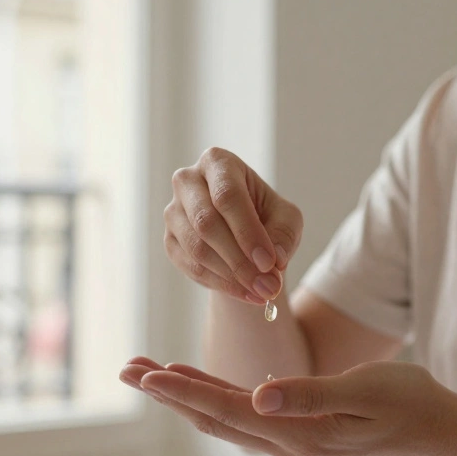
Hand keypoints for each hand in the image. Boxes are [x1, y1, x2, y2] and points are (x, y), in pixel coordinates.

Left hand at [119, 356, 455, 455]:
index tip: (147, 375)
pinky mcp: (295, 426)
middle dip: (167, 392)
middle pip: (211, 416)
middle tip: (125, 368)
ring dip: (182, 392)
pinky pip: (240, 412)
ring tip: (145, 370)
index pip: (228, 410)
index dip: (186, 390)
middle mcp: (285, 442)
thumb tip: (258, 396)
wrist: (431, 423)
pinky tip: (193, 379)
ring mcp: (289, 437)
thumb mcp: (361, 390)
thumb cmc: (402, 400)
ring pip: (221, 415)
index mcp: (298, 434)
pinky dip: (210, 393)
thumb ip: (309, 395)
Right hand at [164, 147, 302, 304]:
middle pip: (206, 222)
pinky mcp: (170, 240)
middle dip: (240, 260)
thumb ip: (284, 234)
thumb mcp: (287, 218)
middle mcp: (188, 181)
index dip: (248, 231)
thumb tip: (274, 261)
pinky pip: (191, 266)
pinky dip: (221, 284)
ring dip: (232, 276)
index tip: (270, 263)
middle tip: (268, 287)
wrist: (244, 234)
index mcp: (218, 162)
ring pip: (197, 248)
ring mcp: (173, 211)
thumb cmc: (267, 216)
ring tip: (262, 292)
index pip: (227, 195)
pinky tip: (246, 293)